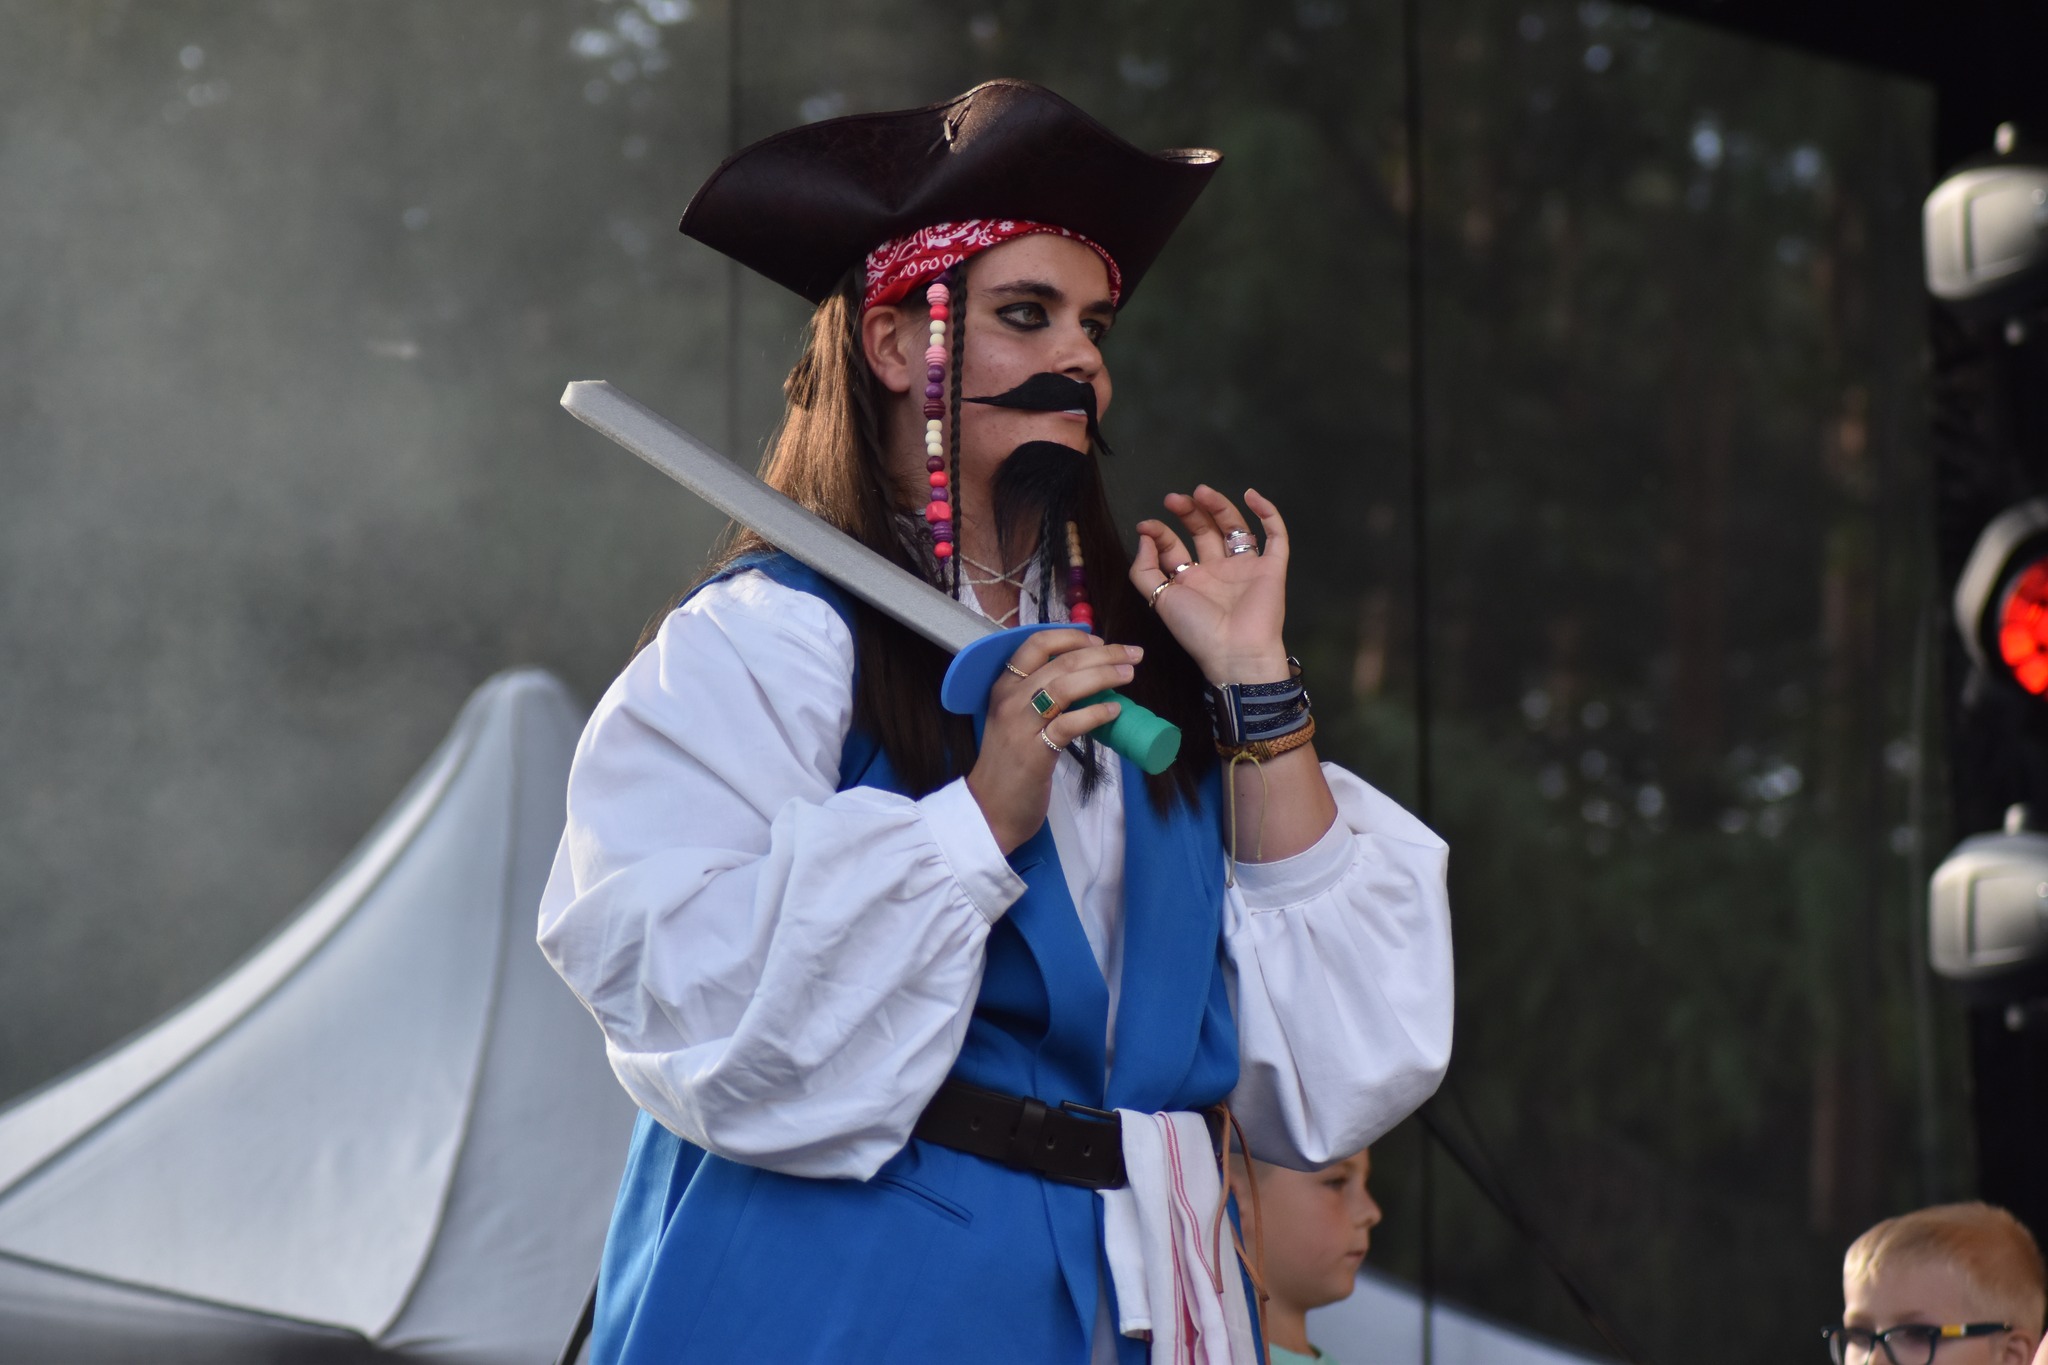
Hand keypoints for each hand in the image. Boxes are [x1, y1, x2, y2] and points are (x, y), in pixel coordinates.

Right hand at [967, 629, 1140, 853]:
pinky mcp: (1035, 752)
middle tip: (1132, 654)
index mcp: (1004, 686)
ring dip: (1103, 675)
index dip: (1072, 637)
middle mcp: (1010, 699)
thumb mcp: (1018, 721)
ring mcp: (1020, 725)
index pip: (1036, 644)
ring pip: (1065, 686)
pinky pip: (1069, 723)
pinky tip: (1115, 711)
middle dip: (1103, 653)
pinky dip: (1096, 713)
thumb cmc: (1010, 764)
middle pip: (1061, 662)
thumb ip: (1043, 699)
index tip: (1099, 641)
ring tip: (1129, 674)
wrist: (990, 809)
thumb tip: (1091, 681)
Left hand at [1131, 485, 1290, 684]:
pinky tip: (1252, 495)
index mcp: (1191, 580)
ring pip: (1235, 527)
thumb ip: (1144, 568)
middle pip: (1205, 531)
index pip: (1175, 546)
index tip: (1147, 524)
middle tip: (1174, 499)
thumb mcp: (1158, 598)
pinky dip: (1268, 513)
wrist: (1234, 651)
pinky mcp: (1272, 568)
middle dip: (1189, 513)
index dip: (1160, 532)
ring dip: (1220, 506)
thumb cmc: (1196, 629)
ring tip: (1201, 491)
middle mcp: (1218, 571)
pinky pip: (1276, 536)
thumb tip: (1145, 536)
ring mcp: (1246, 568)